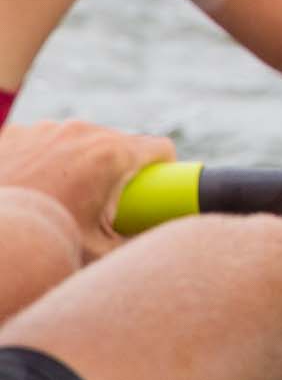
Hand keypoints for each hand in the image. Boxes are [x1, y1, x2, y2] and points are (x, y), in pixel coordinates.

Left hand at [0, 120, 175, 260]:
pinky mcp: (17, 133)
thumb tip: (160, 248)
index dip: (166, 168)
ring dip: (84, 159)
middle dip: (120, 167)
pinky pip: (47, 140)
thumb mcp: (98, 250)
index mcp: (110, 154)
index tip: (157, 187)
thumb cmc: (41, 241)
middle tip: (107, 200)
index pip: (160, 148)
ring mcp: (46, 129)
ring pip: (82, 139)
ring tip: (66, 192)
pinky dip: (49, 157)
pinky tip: (36, 183)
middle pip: (120, 142)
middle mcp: (81, 132)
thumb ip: (135, 246)